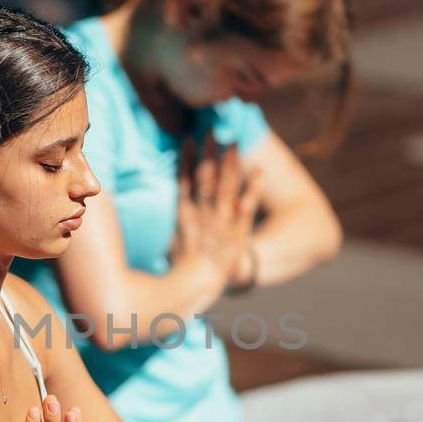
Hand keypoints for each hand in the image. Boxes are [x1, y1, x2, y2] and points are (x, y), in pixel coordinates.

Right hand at [169, 132, 261, 291]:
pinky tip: (260, 173)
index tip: (188, 137)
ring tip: (234, 142)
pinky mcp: (237, 237)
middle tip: (212, 129)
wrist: (197, 292)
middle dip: (209, 153)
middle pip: (205, 179)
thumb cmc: (183, 269)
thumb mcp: (170, 243)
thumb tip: (162, 208)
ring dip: (231, 164)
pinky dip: (253, 191)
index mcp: (183, 217)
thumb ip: (170, 224)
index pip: (183, 181)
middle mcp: (200, 217)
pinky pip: (246, 210)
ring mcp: (219, 226)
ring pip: (225, 189)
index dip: (186, 158)